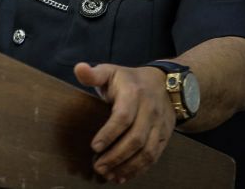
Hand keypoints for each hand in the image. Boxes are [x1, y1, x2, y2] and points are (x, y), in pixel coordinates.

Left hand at [74, 62, 175, 183]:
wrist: (165, 84)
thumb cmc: (129, 80)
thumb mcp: (111, 71)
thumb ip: (93, 74)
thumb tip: (79, 68)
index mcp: (133, 93)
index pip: (123, 117)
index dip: (109, 133)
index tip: (94, 147)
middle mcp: (150, 110)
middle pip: (135, 138)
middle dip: (116, 156)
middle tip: (98, 167)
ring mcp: (159, 125)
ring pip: (147, 151)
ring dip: (128, 166)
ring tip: (109, 175)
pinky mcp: (164, 136)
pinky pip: (154, 156)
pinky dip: (139, 169)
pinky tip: (123, 175)